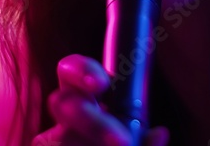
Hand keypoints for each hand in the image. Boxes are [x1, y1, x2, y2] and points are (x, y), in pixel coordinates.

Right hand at [32, 54, 168, 145]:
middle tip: (123, 143)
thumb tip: (160, 133)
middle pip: (63, 103)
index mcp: (88, 104)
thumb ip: (145, 141)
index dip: (81, 70)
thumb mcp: (136, 143)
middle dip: (94, 123)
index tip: (101, 84)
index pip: (72, 71)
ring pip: (59, 138)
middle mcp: (63, 122)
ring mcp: (49, 142)